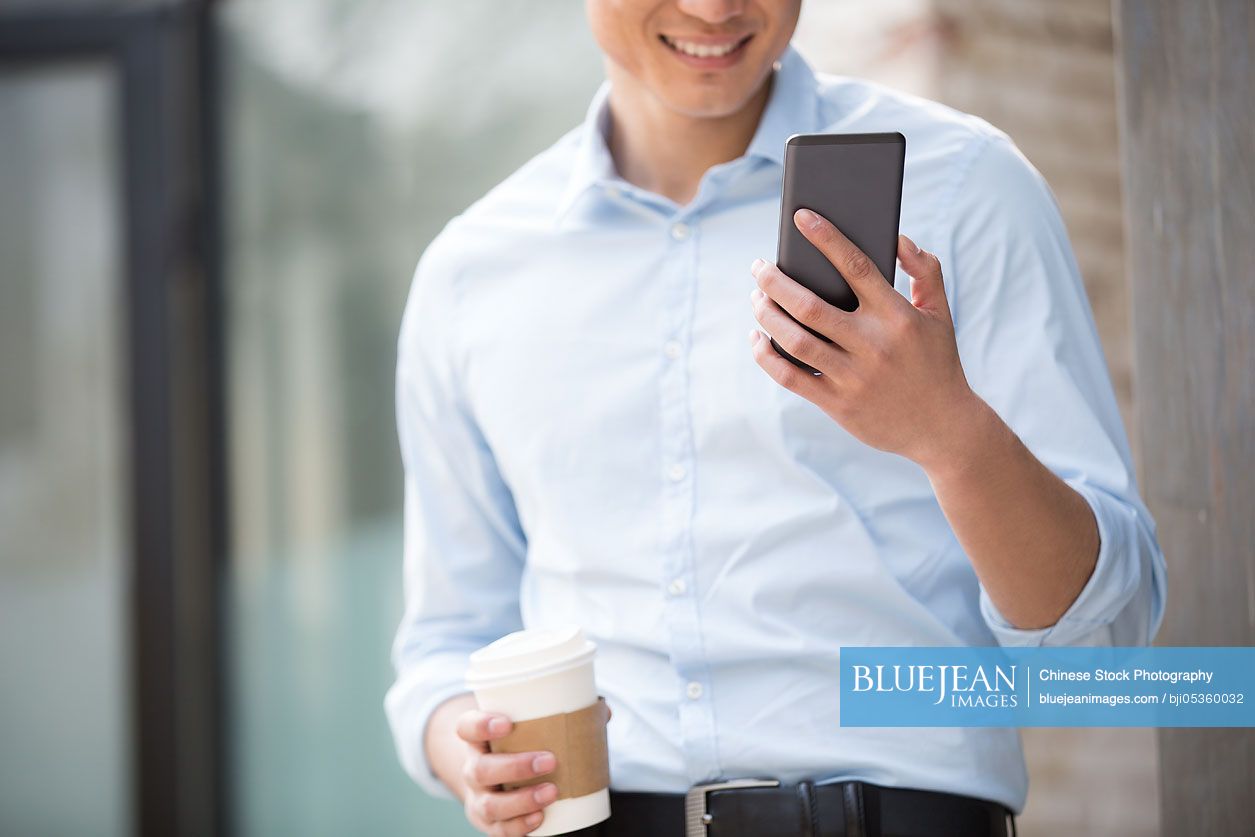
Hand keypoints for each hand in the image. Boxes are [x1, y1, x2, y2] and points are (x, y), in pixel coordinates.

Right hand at [455, 707, 558, 835]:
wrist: (495, 777)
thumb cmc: (518, 745)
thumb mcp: (526, 727)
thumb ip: (558, 716)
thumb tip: (603, 710)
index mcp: (478, 739)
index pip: (466, 727)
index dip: (480, 725)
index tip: (507, 723)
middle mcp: (473, 769)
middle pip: (479, 770)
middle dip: (515, 767)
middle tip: (549, 761)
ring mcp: (479, 798)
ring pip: (489, 804)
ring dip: (521, 800)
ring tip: (552, 792)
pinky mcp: (489, 822)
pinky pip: (499, 829)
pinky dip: (519, 825)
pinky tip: (540, 817)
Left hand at [748, 207, 983, 469]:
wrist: (944, 429)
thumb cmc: (937, 363)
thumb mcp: (940, 315)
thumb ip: (925, 272)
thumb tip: (898, 239)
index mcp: (897, 316)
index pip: (856, 266)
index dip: (826, 237)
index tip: (801, 216)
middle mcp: (873, 345)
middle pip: (809, 305)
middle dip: (775, 281)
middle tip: (758, 266)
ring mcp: (853, 376)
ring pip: (795, 340)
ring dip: (767, 314)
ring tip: (757, 298)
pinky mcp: (838, 404)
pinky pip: (791, 376)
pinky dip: (767, 355)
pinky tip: (758, 338)